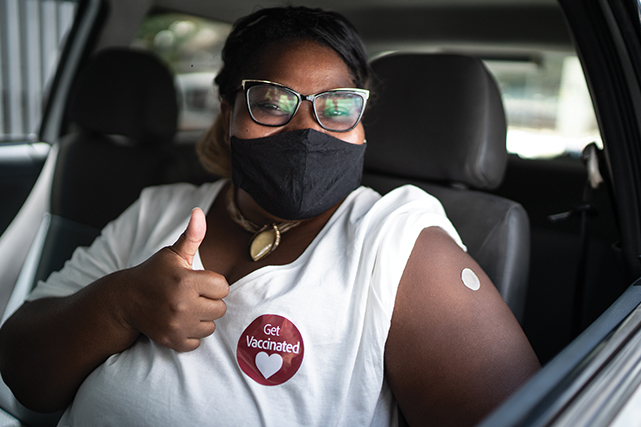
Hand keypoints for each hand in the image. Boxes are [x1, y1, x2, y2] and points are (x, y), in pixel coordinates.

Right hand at [119, 208, 228, 351]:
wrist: (126, 300)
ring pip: (211, 326)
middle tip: (192, 295)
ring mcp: (176, 325)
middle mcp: (182, 304)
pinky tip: (179, 321)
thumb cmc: (155, 273)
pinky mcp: (171, 340)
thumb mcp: (173, 253)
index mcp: (186, 280)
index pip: (223, 287)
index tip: (198, 280)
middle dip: (210, 301)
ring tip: (186, 307)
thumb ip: (192, 235)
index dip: (213, 283)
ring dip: (202, 318)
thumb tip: (198, 212)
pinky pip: (197, 342)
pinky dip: (191, 334)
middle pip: (220, 308)